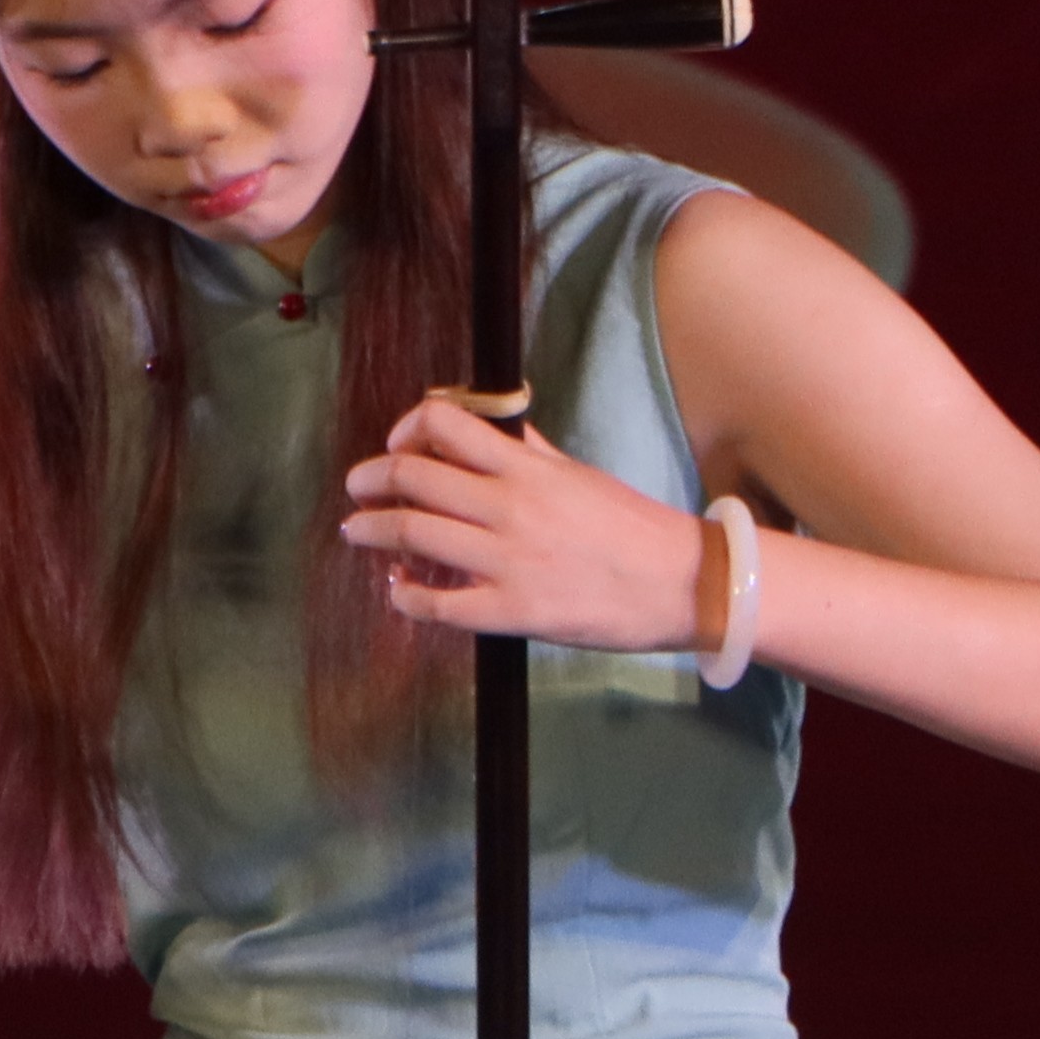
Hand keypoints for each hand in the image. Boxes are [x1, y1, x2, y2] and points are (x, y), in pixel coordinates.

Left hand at [334, 394, 717, 649]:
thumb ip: (534, 455)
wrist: (681, 583)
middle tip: (358, 487)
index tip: (398, 442)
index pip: (446, 426)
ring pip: (414, 534)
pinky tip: (398, 588)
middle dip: (372, 478)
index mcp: (528, 468)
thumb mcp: (581, 474)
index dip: (408, 428)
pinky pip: (438, 604)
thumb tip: (501, 433)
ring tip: (358, 532)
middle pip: (414, 477)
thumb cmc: (635, 527)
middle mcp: (510, 507)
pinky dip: (405, 594)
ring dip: (374, 530)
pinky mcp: (511, 612)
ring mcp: (507, 561)